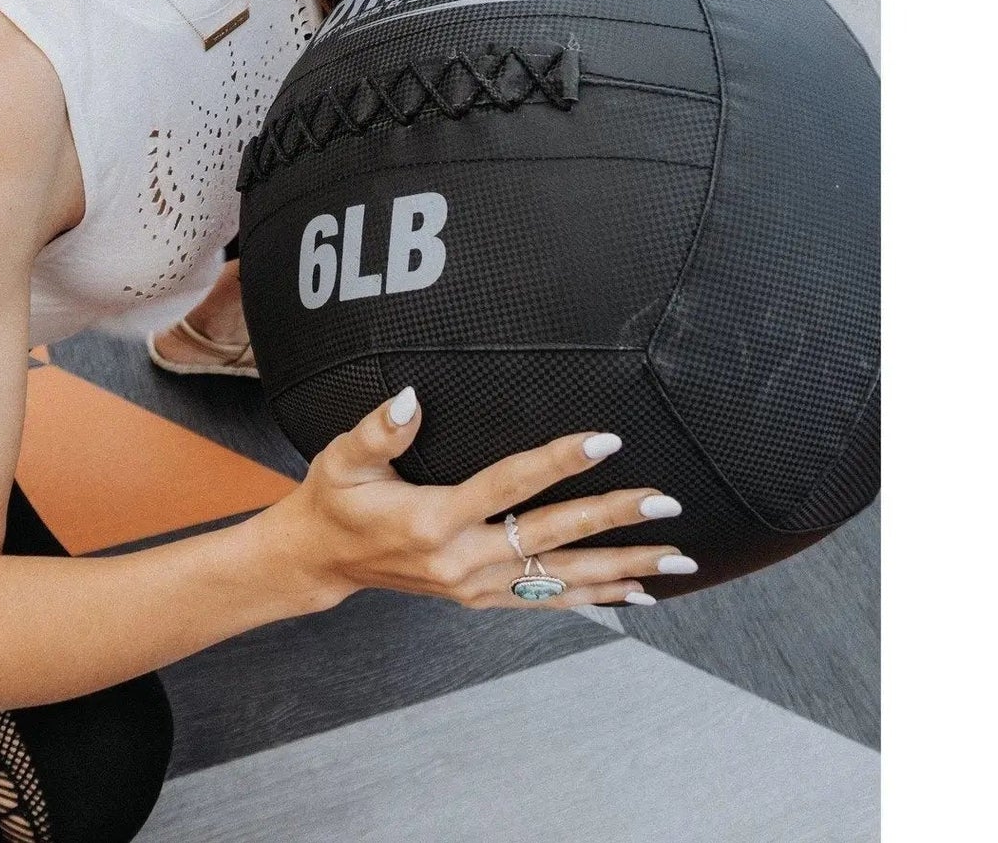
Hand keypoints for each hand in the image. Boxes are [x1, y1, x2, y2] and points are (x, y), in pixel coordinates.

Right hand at [262, 385, 693, 612]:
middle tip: (663, 501)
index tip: (604, 441)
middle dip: (612, 517)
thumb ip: (380, 429)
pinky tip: (638, 594)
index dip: (558, 461)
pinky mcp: (482, 598)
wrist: (322, 560)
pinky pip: (549, 600)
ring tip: (675, 556)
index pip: (509, 485)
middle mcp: (461, 560)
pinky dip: (597, 597)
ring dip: (623, 567)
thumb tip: (413, 397)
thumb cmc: (335, 499)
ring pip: (562, 577)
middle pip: (551, 535)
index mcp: (433, 520)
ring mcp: (476, 586)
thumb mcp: (343, 457)